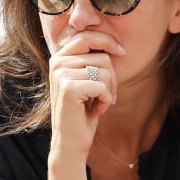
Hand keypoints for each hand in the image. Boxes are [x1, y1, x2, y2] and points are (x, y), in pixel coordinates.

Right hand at [48, 32, 125, 159]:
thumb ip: (92, 60)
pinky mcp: (69, 88)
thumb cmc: (83, 113)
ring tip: (99, 104)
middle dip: (113, 76)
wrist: (70, 143)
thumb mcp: (87, 81)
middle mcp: (57, 62)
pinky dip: (105, 100)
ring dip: (109, 91)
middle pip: (101, 55)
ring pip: (105, 71)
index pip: (87, 36)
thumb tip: (113, 43)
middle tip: (108, 94)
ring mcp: (61, 74)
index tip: (122, 52)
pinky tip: (97, 111)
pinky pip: (102, 86)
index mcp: (59, 57)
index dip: (108, 41)